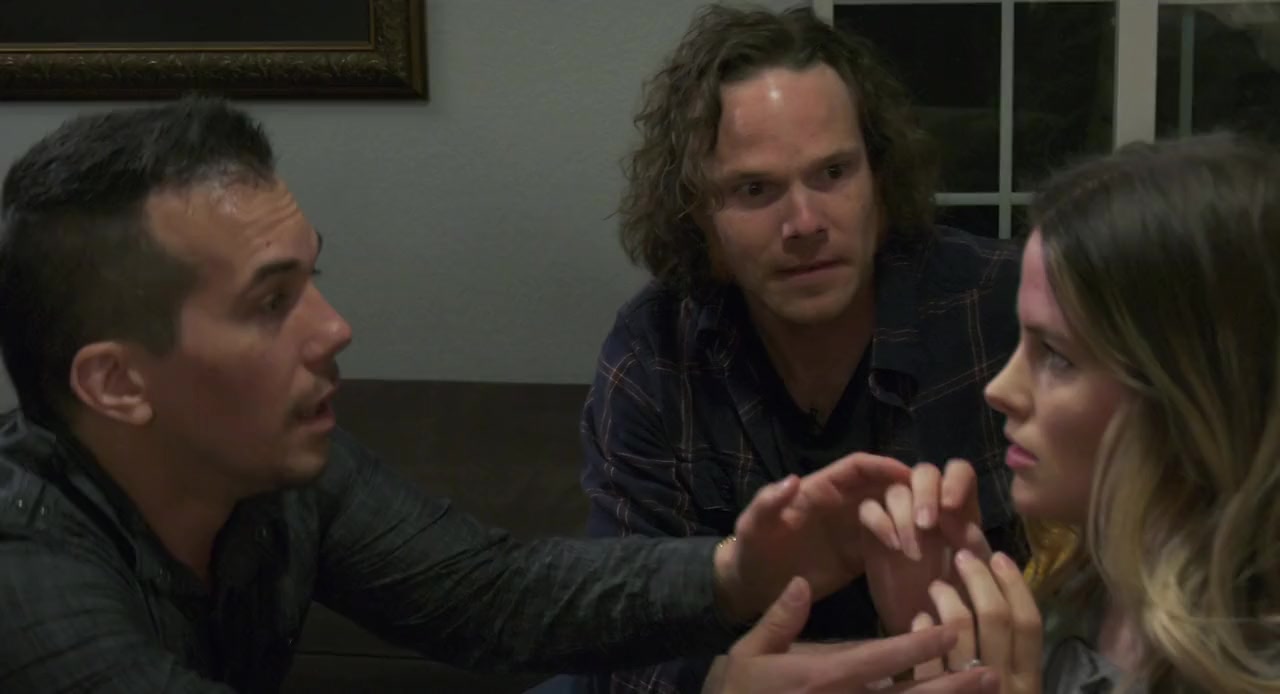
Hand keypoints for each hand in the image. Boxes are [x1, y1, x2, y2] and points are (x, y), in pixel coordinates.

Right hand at [705, 576, 999, 693]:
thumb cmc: (738, 692)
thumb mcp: (750, 652)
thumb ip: (780, 618)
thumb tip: (801, 583)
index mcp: (824, 677)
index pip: (881, 658)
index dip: (920, 644)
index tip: (953, 629)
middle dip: (953, 686)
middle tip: (993, 673)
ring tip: (985, 691)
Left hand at [714, 452, 913, 620]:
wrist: (753, 588)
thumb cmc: (751, 550)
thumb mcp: (753, 526)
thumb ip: (768, 502)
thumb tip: (793, 480)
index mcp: (819, 489)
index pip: (857, 468)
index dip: (883, 466)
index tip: (909, 475)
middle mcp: (842, 505)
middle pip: (883, 487)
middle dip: (906, 494)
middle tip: (924, 517)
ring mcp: (853, 531)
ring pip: (892, 514)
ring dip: (910, 521)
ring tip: (920, 541)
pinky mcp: (859, 557)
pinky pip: (890, 544)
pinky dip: (908, 545)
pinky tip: (922, 557)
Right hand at [859, 460, 989, 634]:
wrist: (929, 631)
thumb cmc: (960, 603)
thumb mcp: (977, 574)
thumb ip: (973, 543)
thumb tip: (954, 516)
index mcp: (961, 509)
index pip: (959, 472)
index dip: (954, 481)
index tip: (950, 506)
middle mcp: (929, 505)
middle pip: (923, 472)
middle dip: (925, 493)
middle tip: (926, 524)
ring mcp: (899, 516)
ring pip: (896, 490)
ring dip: (904, 514)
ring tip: (911, 550)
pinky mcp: (873, 531)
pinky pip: (868, 508)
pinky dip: (879, 520)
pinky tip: (893, 545)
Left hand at [912, 551, 1042, 693]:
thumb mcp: (1011, 682)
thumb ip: (1007, 647)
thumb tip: (996, 591)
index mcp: (1028, 678)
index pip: (1029, 623)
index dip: (1015, 585)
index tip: (999, 557)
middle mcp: (1001, 681)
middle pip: (995, 617)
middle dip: (978, 579)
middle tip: (961, 556)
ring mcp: (968, 688)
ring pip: (958, 629)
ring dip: (947, 597)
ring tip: (937, 586)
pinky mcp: (936, 693)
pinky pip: (927, 654)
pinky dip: (924, 628)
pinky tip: (921, 617)